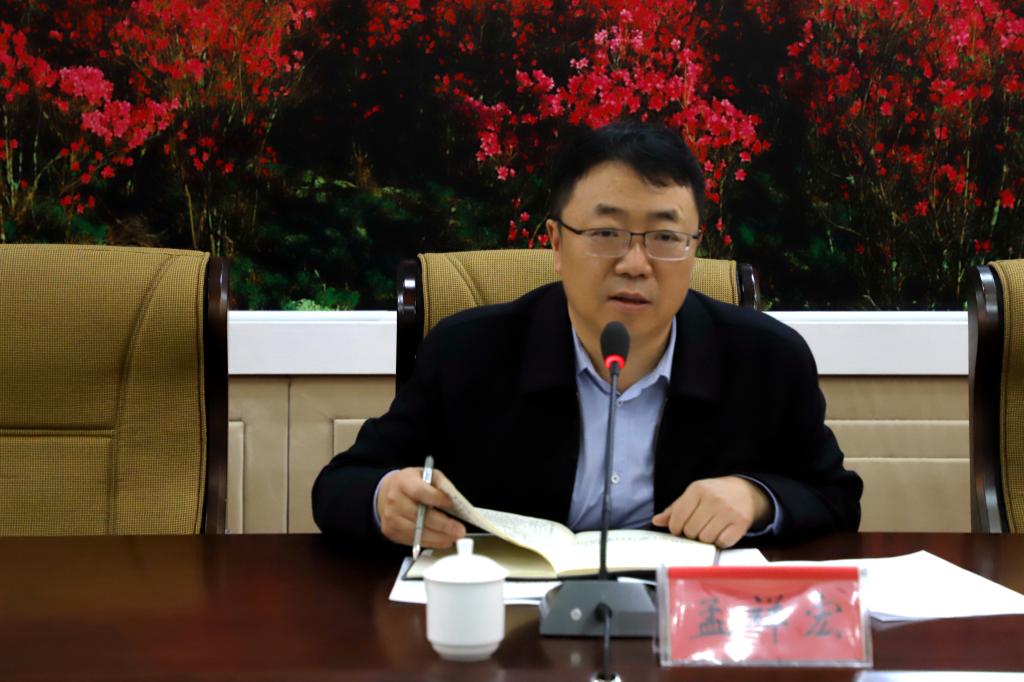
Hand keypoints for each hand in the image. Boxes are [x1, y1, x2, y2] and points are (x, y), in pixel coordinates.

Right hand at [376, 468, 465, 548]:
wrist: (385, 494)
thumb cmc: (410, 483)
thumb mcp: (425, 474)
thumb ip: (440, 483)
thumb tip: (453, 498)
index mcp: (403, 482)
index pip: (420, 492)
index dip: (437, 498)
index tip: (451, 504)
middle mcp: (394, 501)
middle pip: (420, 516)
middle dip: (443, 525)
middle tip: (460, 530)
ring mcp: (391, 519)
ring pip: (417, 532)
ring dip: (439, 537)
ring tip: (454, 537)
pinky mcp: (391, 532)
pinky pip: (413, 540)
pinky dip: (431, 542)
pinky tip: (443, 540)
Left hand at [651, 476, 771, 547]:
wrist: (745, 492)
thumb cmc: (713, 495)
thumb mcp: (693, 496)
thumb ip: (675, 509)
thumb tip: (656, 521)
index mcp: (698, 489)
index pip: (678, 516)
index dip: (675, 528)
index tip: (679, 529)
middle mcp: (714, 499)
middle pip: (691, 530)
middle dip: (691, 534)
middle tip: (697, 528)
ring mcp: (728, 511)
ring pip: (706, 539)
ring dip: (705, 539)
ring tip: (709, 530)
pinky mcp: (741, 523)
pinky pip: (722, 543)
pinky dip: (719, 542)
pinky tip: (720, 533)